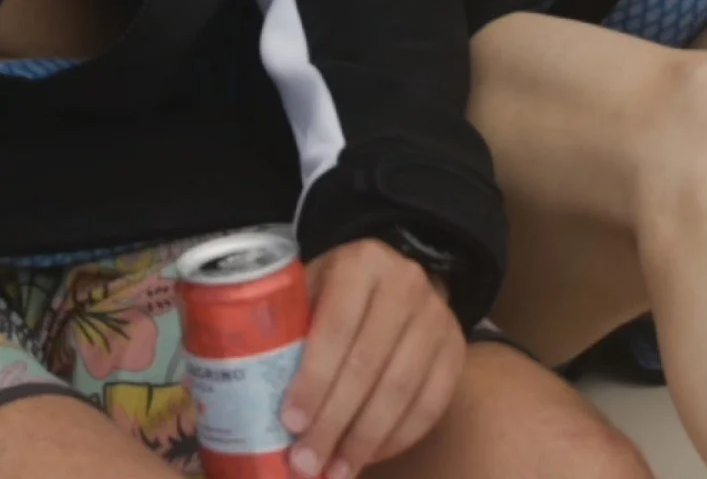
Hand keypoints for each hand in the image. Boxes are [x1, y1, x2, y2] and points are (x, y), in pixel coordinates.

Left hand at [283, 240, 465, 478]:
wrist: (395, 282)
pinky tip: (368, 457)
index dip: (314, 378)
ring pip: (402, 389)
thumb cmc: (335, 297)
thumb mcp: (308, 293)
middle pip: (368, 363)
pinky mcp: (456, 350)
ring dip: (364, 440)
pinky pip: (430, 404)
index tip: (291, 423)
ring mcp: (438, 316)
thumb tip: (237, 399)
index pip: (337, 325)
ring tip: (334, 472)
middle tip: (306, 463)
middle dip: (334, 421)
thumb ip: (283, 332)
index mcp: (362, 262)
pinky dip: (397, 439)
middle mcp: (406, 283)